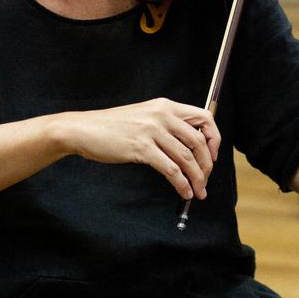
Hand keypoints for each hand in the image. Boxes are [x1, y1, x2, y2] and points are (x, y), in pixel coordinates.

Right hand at [62, 98, 219, 200]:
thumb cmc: (112, 127)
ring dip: (197, 179)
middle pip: (199, 141)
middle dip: (207, 165)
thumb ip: (166, 125)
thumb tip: (189, 148)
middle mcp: (162, 115)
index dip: (214, 138)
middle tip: (206, 180)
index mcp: (165, 106)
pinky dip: (181, 183)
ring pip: (187, 158)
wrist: (83, 129)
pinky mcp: (141, 148)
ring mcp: (152, 131)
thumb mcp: (144, 116)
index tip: (213, 156)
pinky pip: (171, 169)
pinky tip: (184, 191)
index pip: (204, 117)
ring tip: (199, 191)